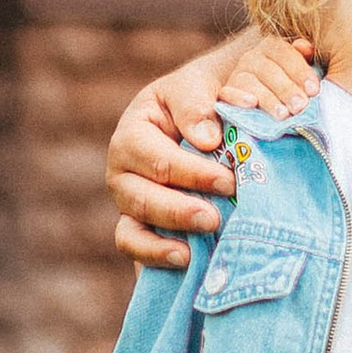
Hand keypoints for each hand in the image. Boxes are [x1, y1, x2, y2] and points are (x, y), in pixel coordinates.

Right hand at [106, 36, 316, 269]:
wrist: (205, 113)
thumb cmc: (200, 99)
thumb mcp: (196, 87)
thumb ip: (196, 105)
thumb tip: (206, 139)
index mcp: (132, 135)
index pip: (157, 160)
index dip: (192, 173)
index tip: (228, 181)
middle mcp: (122, 172)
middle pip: (140, 199)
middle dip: (178, 211)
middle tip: (215, 219)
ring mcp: (129, 203)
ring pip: (132, 230)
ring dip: (162, 244)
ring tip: (191, 254)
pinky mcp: (141, 228)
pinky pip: (137, 249)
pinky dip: (153, 260)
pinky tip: (183, 266)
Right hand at [216, 37, 318, 113]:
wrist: (258, 104)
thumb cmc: (292, 88)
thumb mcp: (299, 73)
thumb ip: (303, 59)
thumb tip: (307, 47)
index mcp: (272, 48)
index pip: (284, 53)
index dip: (300, 70)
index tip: (314, 89)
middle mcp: (252, 58)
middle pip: (268, 70)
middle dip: (286, 88)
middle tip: (301, 106)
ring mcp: (237, 75)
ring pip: (250, 82)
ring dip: (268, 98)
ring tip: (283, 114)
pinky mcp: (224, 94)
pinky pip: (226, 93)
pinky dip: (237, 97)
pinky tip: (252, 103)